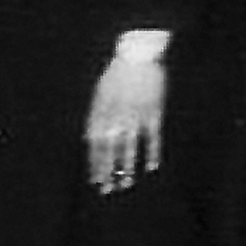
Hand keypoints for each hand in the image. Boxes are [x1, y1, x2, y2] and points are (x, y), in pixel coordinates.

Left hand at [85, 52, 165, 193]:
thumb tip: (93, 139)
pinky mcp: (153, 113)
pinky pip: (152, 138)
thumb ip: (97, 116)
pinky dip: (152, 153)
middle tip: (108, 190)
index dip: (96, 164)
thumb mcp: (100, 94)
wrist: (137, 55)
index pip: (96, 146)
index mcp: (101, 112)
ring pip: (130, 148)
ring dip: (127, 167)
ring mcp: (135, 117)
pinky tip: (152, 167)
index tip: (96, 180)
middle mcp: (115, 118)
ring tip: (126, 183)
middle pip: (110, 151)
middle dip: (108, 171)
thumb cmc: (117, 73)